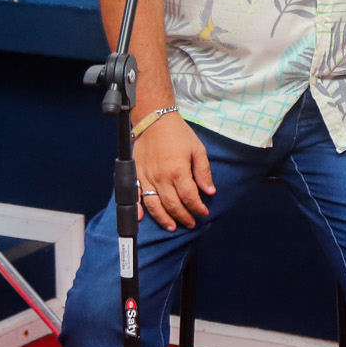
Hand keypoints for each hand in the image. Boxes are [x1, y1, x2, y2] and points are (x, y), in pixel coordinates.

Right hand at [135, 114, 212, 229]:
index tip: (203, 212)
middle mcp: (162, 178)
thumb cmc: (178, 133)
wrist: (154, 119)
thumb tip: (210, 191)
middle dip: (184, 217)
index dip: (198, 208)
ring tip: (173, 227)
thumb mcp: (198, 149)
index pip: (190, 197)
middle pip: (173, 205)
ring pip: (155, 205)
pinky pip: (135, 195)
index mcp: (178, 171)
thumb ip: (203, 172)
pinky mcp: (137, 174)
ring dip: (164, 219)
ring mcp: (147, 177)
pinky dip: (137, 208)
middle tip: (191, 223)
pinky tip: (140, 218)